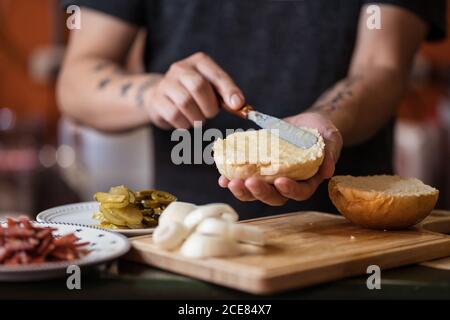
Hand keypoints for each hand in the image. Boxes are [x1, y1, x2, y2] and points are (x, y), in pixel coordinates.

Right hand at [145, 52, 244, 128]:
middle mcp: (180, 68)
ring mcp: (166, 83)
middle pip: (198, 86)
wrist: (160, 97)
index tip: (238, 105)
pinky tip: (185, 121)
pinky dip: (184, 124)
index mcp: (199, 62)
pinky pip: (174, 115)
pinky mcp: (156, 99)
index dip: (228, 90)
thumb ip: (226, 95)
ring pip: (185, 102)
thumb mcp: (211, 90)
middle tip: (210, 114)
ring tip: (197, 118)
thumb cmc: (193, 94)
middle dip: (209, 106)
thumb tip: (240, 105)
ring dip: (197, 117)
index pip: (216, 75)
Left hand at [218, 112, 342, 205]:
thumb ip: (330, 152)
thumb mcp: (330, 137)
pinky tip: (223, 178)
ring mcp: (271, 178)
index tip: (280, 181)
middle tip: (248, 182)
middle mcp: (288, 184)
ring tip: (230, 182)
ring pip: (256, 192)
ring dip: (242, 190)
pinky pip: (244, 178)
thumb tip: (328, 171)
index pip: (300, 192)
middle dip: (260, 192)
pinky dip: (233, 179)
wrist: (306, 124)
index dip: (290, 190)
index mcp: (307, 181)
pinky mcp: (258, 170)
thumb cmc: (320, 131)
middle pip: (274, 196)